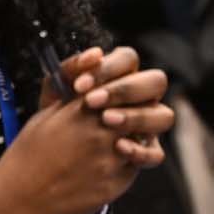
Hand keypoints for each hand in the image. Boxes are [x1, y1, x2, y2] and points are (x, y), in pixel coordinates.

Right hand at [0, 95, 134, 213]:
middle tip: (129, 115)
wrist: (17, 204)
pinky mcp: (117, 182)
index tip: (117, 95)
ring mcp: (111, 157)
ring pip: (147, 133)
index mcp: (82, 108)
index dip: (125, 86)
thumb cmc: (26, 157)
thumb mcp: (44, 114)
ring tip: (123, 136)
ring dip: (140, 131)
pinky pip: (141, 162)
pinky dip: (136, 157)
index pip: (123, 82)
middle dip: (140, 107)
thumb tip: (92, 71)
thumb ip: (71, 94)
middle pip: (143, 105)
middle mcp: (100, 129)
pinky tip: (117, 159)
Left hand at [53, 45, 173, 166]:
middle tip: (92, 102)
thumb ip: (68, 70)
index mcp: (122, 77)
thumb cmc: (57, 119)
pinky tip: (118, 147)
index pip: (128, 59)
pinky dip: (140, 150)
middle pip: (156, 81)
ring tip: (106, 121)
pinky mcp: (146, 153)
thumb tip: (94, 53)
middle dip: (125, 89)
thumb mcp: (55, 95)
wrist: (50, 160)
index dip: (108, 68)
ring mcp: (148, 126)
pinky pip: (156, 153)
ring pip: (164, 115)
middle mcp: (141, 98)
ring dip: (137, 116)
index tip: (80, 85)